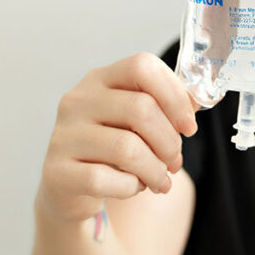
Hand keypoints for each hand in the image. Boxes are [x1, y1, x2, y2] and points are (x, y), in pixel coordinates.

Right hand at [36, 52, 199, 224]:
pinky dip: (130, 187)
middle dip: (169, 141)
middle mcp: (77, 100)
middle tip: (175, 161)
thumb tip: (196, 101)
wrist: (72, 188)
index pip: (142, 66)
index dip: (174, 95)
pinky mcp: (58, 171)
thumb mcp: (137, 121)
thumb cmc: (113, 147)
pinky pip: (105, 179)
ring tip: (160, 180)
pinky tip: (133, 187)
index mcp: (100, 78)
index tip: (189, 126)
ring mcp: (63, 135)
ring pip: (127, 148)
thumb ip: (166, 106)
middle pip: (141, 109)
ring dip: (155, 170)